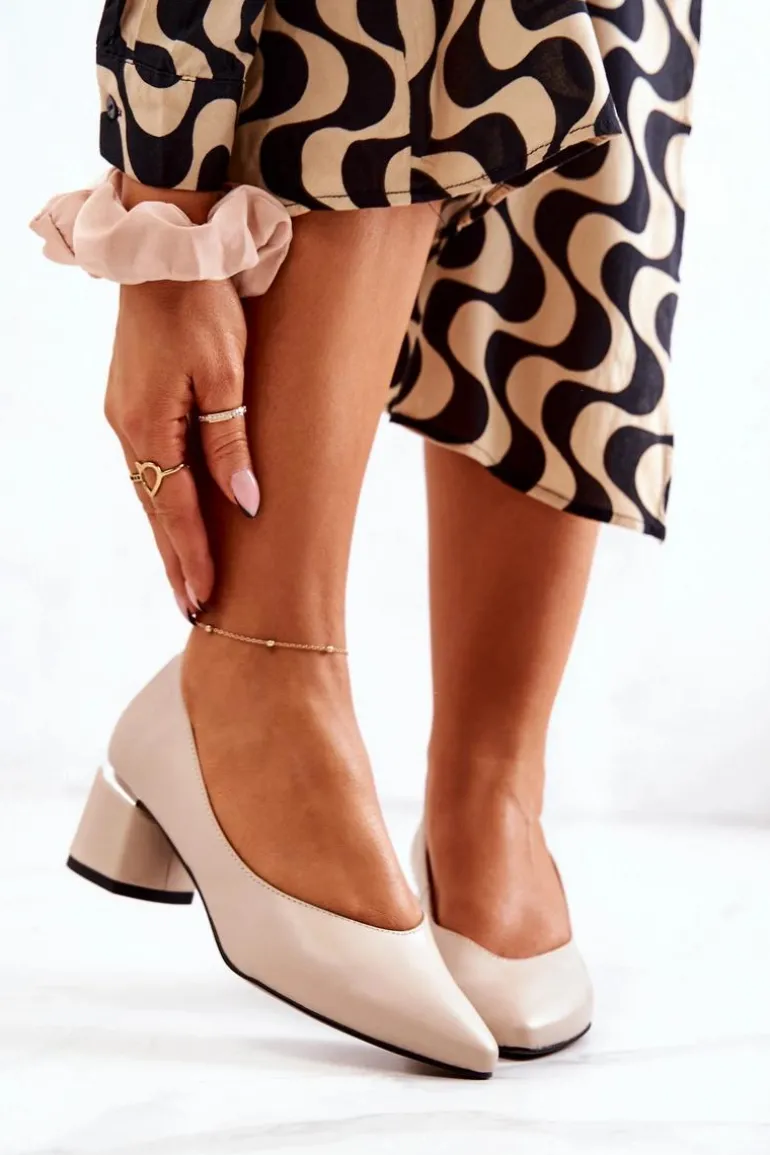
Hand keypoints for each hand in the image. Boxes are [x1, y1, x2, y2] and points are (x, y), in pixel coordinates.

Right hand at [105, 275, 258, 615]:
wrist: (163, 249)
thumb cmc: (202, 305)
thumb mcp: (226, 374)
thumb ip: (231, 443)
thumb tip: (244, 505)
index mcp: (148, 427)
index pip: (174, 511)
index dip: (193, 557)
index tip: (205, 600)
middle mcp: (127, 429)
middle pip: (155, 511)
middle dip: (175, 562)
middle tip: (191, 611)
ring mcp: (124, 415)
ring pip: (148, 492)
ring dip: (167, 537)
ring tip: (185, 577)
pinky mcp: (130, 402)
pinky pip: (147, 467)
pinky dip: (160, 501)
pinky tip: (171, 518)